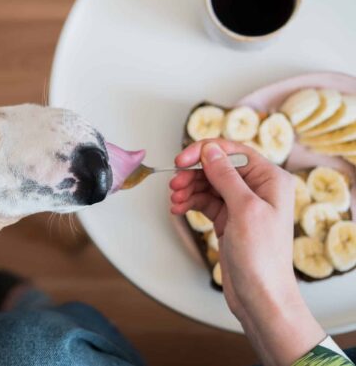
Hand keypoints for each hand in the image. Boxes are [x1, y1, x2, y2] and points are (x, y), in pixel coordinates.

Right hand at [170, 139, 324, 365]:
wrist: (260, 295)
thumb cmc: (262, 257)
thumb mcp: (244, 209)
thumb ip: (226, 176)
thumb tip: (210, 150)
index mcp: (271, 179)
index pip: (233, 152)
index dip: (205, 151)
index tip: (181, 159)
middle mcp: (258, 189)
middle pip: (217, 167)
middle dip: (193, 173)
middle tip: (174, 183)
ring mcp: (242, 205)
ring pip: (208, 184)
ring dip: (189, 189)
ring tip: (174, 199)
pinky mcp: (229, 220)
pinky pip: (205, 202)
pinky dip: (190, 202)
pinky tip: (178, 209)